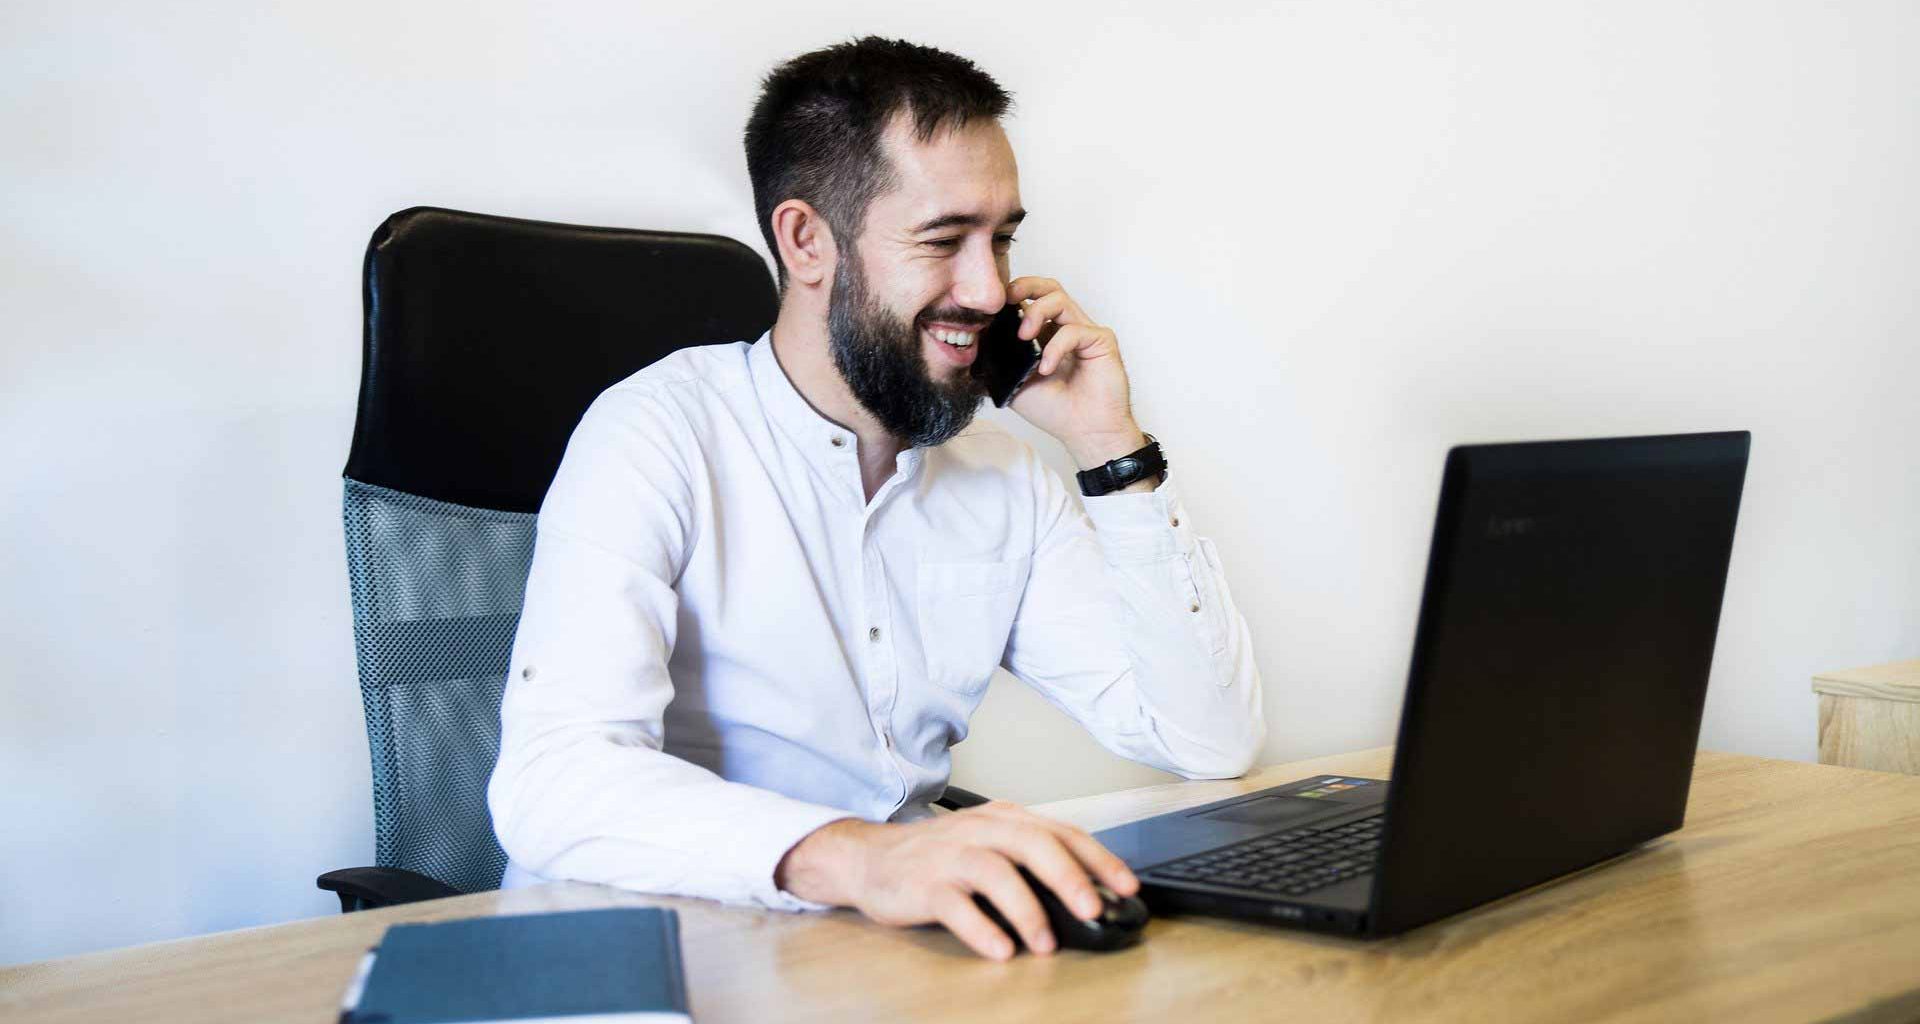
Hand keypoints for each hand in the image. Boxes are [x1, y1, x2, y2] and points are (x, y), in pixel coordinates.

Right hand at [773, 801, 1139, 959]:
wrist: (869, 858)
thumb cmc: (939, 856)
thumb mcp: (989, 845)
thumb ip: (1031, 861)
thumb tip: (1088, 894)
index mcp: (1004, 819)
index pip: (1060, 831)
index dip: (1098, 858)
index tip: (1126, 886)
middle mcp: (980, 831)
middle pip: (1032, 844)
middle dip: (1068, 877)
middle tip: (1093, 910)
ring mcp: (949, 856)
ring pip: (995, 871)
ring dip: (1027, 909)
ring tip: (1045, 943)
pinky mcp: (922, 885)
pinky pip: (955, 905)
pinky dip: (980, 928)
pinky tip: (1000, 950)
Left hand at [1002, 277, 1144, 468]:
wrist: (1085, 432)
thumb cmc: (1055, 410)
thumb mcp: (1014, 384)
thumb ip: (997, 363)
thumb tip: (971, 347)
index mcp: (1046, 334)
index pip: (1030, 300)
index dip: (1011, 297)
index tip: (991, 308)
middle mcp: (1065, 327)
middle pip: (1048, 287)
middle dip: (1025, 285)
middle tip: (1007, 298)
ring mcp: (1084, 331)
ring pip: (1060, 299)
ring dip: (1036, 312)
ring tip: (1023, 336)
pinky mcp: (1101, 340)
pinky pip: (1075, 330)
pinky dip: (1055, 346)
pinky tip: (1046, 368)